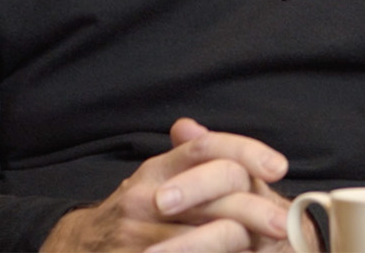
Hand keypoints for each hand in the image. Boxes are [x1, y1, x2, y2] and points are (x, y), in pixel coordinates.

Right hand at [40, 118, 315, 251]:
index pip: (204, 148)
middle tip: (284, 225)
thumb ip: (183, 159)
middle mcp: (144, 199)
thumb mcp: (154, 182)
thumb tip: (188, 125)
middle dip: (256, 208)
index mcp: (154, 171)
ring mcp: (139, 237)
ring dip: (241, 243)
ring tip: (265, 248)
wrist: (80, 251)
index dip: (246, 152)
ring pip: (208, 236)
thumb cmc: (134, 218)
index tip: (279, 167)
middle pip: (214, 193)